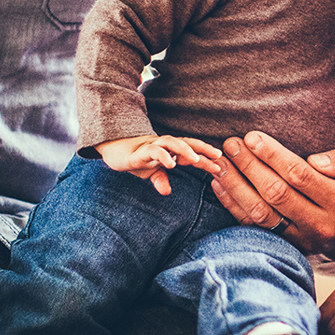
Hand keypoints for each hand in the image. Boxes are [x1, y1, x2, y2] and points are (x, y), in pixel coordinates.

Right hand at [96, 134, 221, 194]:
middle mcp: (164, 146)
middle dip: (202, 148)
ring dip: (184, 150)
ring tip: (195, 159)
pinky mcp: (139, 152)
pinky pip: (153, 151)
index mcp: (170, 151)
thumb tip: (166, 191)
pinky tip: (171, 163)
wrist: (113, 150)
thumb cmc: (136, 159)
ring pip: (171, 142)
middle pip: (186, 142)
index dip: (206, 158)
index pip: (191, 152)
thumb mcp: (150, 172)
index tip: (221, 166)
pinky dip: (163, 156)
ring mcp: (152, 146)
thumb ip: (160, 179)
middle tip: (217, 156)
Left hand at [210, 131, 334, 260]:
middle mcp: (321, 225)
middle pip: (276, 193)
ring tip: (221, 163)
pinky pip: (253, 227)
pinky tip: (220, 186)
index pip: (301, 176)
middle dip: (250, 166)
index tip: (253, 137)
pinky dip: (233, 206)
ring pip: (261, 213)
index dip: (273, 156)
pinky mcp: (285, 247)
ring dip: (236, 186)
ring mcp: (301, 240)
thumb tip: (314, 160)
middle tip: (232, 144)